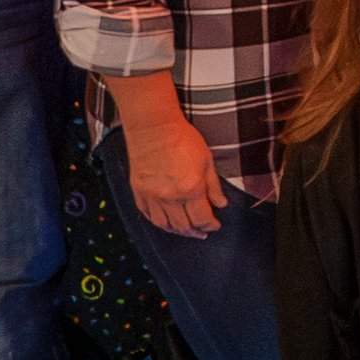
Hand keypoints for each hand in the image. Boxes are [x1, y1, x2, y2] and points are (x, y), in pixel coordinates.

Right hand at [122, 98, 226, 237]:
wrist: (154, 127)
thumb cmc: (182, 138)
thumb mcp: (207, 160)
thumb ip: (213, 186)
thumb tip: (221, 204)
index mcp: (190, 189)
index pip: (202, 218)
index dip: (211, 224)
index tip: (215, 224)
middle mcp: (170, 197)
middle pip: (183, 225)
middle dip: (196, 231)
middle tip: (203, 231)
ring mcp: (152, 196)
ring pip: (164, 224)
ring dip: (177, 231)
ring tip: (186, 230)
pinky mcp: (138, 191)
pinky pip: (147, 215)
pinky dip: (158, 222)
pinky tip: (165, 222)